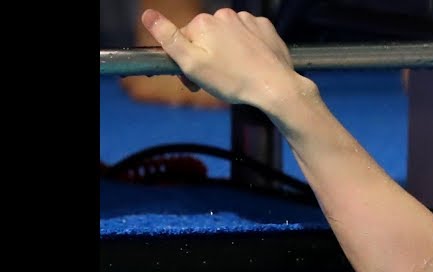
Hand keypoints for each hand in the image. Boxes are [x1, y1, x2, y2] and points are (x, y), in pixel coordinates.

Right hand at [140, 7, 299, 111]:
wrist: (276, 87)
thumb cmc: (233, 80)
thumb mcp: (192, 64)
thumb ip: (168, 38)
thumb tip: (148, 14)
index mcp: (204, 23)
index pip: (185, 39)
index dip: (188, 61)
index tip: (196, 79)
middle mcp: (225, 15)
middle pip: (207, 36)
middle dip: (208, 56)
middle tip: (218, 80)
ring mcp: (248, 20)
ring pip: (229, 36)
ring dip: (229, 52)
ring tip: (238, 73)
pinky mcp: (265, 28)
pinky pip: (250, 36)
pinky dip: (248, 48)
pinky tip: (252, 64)